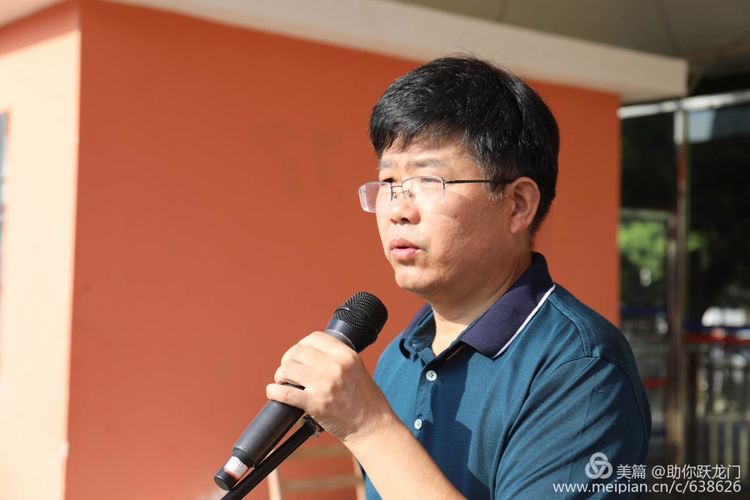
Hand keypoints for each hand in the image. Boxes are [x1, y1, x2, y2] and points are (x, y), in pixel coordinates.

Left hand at [266, 331, 391, 441]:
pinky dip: (274, 392)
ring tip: (283, 382)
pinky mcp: (316, 404)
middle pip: (298, 352)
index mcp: (346, 355)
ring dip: (280, 375)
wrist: (371, 425)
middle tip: (287, 371)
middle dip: (287, 360)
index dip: (301, 345)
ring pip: (288, 369)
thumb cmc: (364, 399)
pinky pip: (285, 393)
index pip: (314, 338)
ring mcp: (325, 384)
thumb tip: (308, 353)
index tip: (298, 354)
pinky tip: (273, 392)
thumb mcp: (356, 369)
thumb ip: (336, 358)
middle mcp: (336, 366)